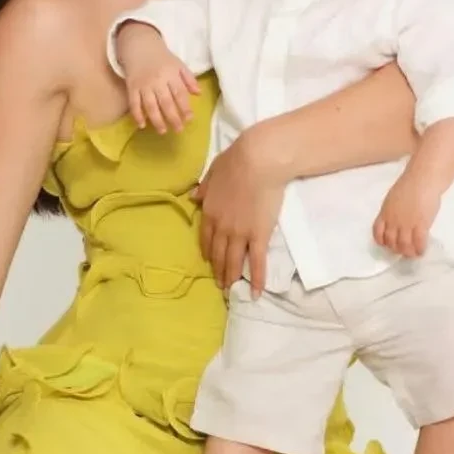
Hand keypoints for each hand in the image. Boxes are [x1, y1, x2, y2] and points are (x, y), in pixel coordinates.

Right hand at [118, 23, 199, 133]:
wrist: (139, 46)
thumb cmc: (162, 59)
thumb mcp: (178, 65)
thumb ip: (189, 79)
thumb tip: (198, 94)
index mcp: (171, 74)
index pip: (179, 93)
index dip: (185, 107)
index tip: (189, 119)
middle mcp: (157, 80)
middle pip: (166, 102)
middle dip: (173, 117)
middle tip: (178, 130)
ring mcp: (143, 85)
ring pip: (150, 105)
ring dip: (156, 120)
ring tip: (162, 131)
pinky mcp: (132, 87)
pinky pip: (134, 103)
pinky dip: (137, 115)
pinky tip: (142, 125)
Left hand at [192, 130, 283, 294]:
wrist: (258, 161)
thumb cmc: (236, 161)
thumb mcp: (213, 171)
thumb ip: (204, 187)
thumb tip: (194, 197)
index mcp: (210, 211)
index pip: (206, 238)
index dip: (208, 252)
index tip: (210, 261)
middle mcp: (222, 227)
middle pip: (218, 254)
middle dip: (218, 271)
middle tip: (220, 284)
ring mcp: (240, 233)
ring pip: (234, 261)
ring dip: (231, 277)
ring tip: (231, 290)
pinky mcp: (259, 235)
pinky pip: (257, 261)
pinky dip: (256, 279)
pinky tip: (256, 293)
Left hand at [373, 172, 440, 257]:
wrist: (422, 179)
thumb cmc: (410, 185)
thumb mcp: (393, 198)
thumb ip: (393, 211)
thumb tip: (396, 221)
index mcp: (385, 213)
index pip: (377, 232)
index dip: (382, 241)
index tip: (387, 244)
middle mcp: (393, 220)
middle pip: (390, 242)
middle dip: (396, 249)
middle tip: (403, 251)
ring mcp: (406, 224)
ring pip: (403, 245)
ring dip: (408, 252)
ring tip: (413, 253)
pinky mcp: (421, 224)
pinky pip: (418, 242)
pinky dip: (419, 250)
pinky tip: (421, 251)